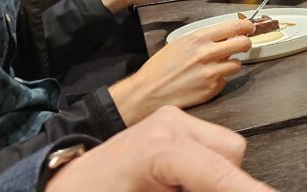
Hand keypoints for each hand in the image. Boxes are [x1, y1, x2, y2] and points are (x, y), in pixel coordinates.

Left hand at [47, 105, 272, 191]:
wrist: (57, 189)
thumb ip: (195, 189)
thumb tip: (226, 184)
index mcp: (160, 146)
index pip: (221, 173)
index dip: (248, 190)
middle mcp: (171, 124)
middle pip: (231, 154)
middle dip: (225, 182)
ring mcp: (172, 121)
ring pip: (224, 150)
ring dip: (214, 178)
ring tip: (176, 190)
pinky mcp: (171, 127)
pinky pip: (208, 149)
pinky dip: (203, 172)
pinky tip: (176, 184)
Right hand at [108, 18, 253, 125]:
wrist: (148, 92)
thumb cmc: (161, 67)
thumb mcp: (180, 43)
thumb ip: (203, 38)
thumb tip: (224, 35)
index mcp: (199, 38)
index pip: (234, 26)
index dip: (246, 26)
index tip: (249, 27)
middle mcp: (208, 54)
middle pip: (243, 44)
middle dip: (245, 43)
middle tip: (242, 45)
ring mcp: (212, 73)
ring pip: (237, 64)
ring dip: (230, 64)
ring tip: (217, 66)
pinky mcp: (212, 89)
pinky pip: (224, 81)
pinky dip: (219, 79)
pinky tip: (205, 80)